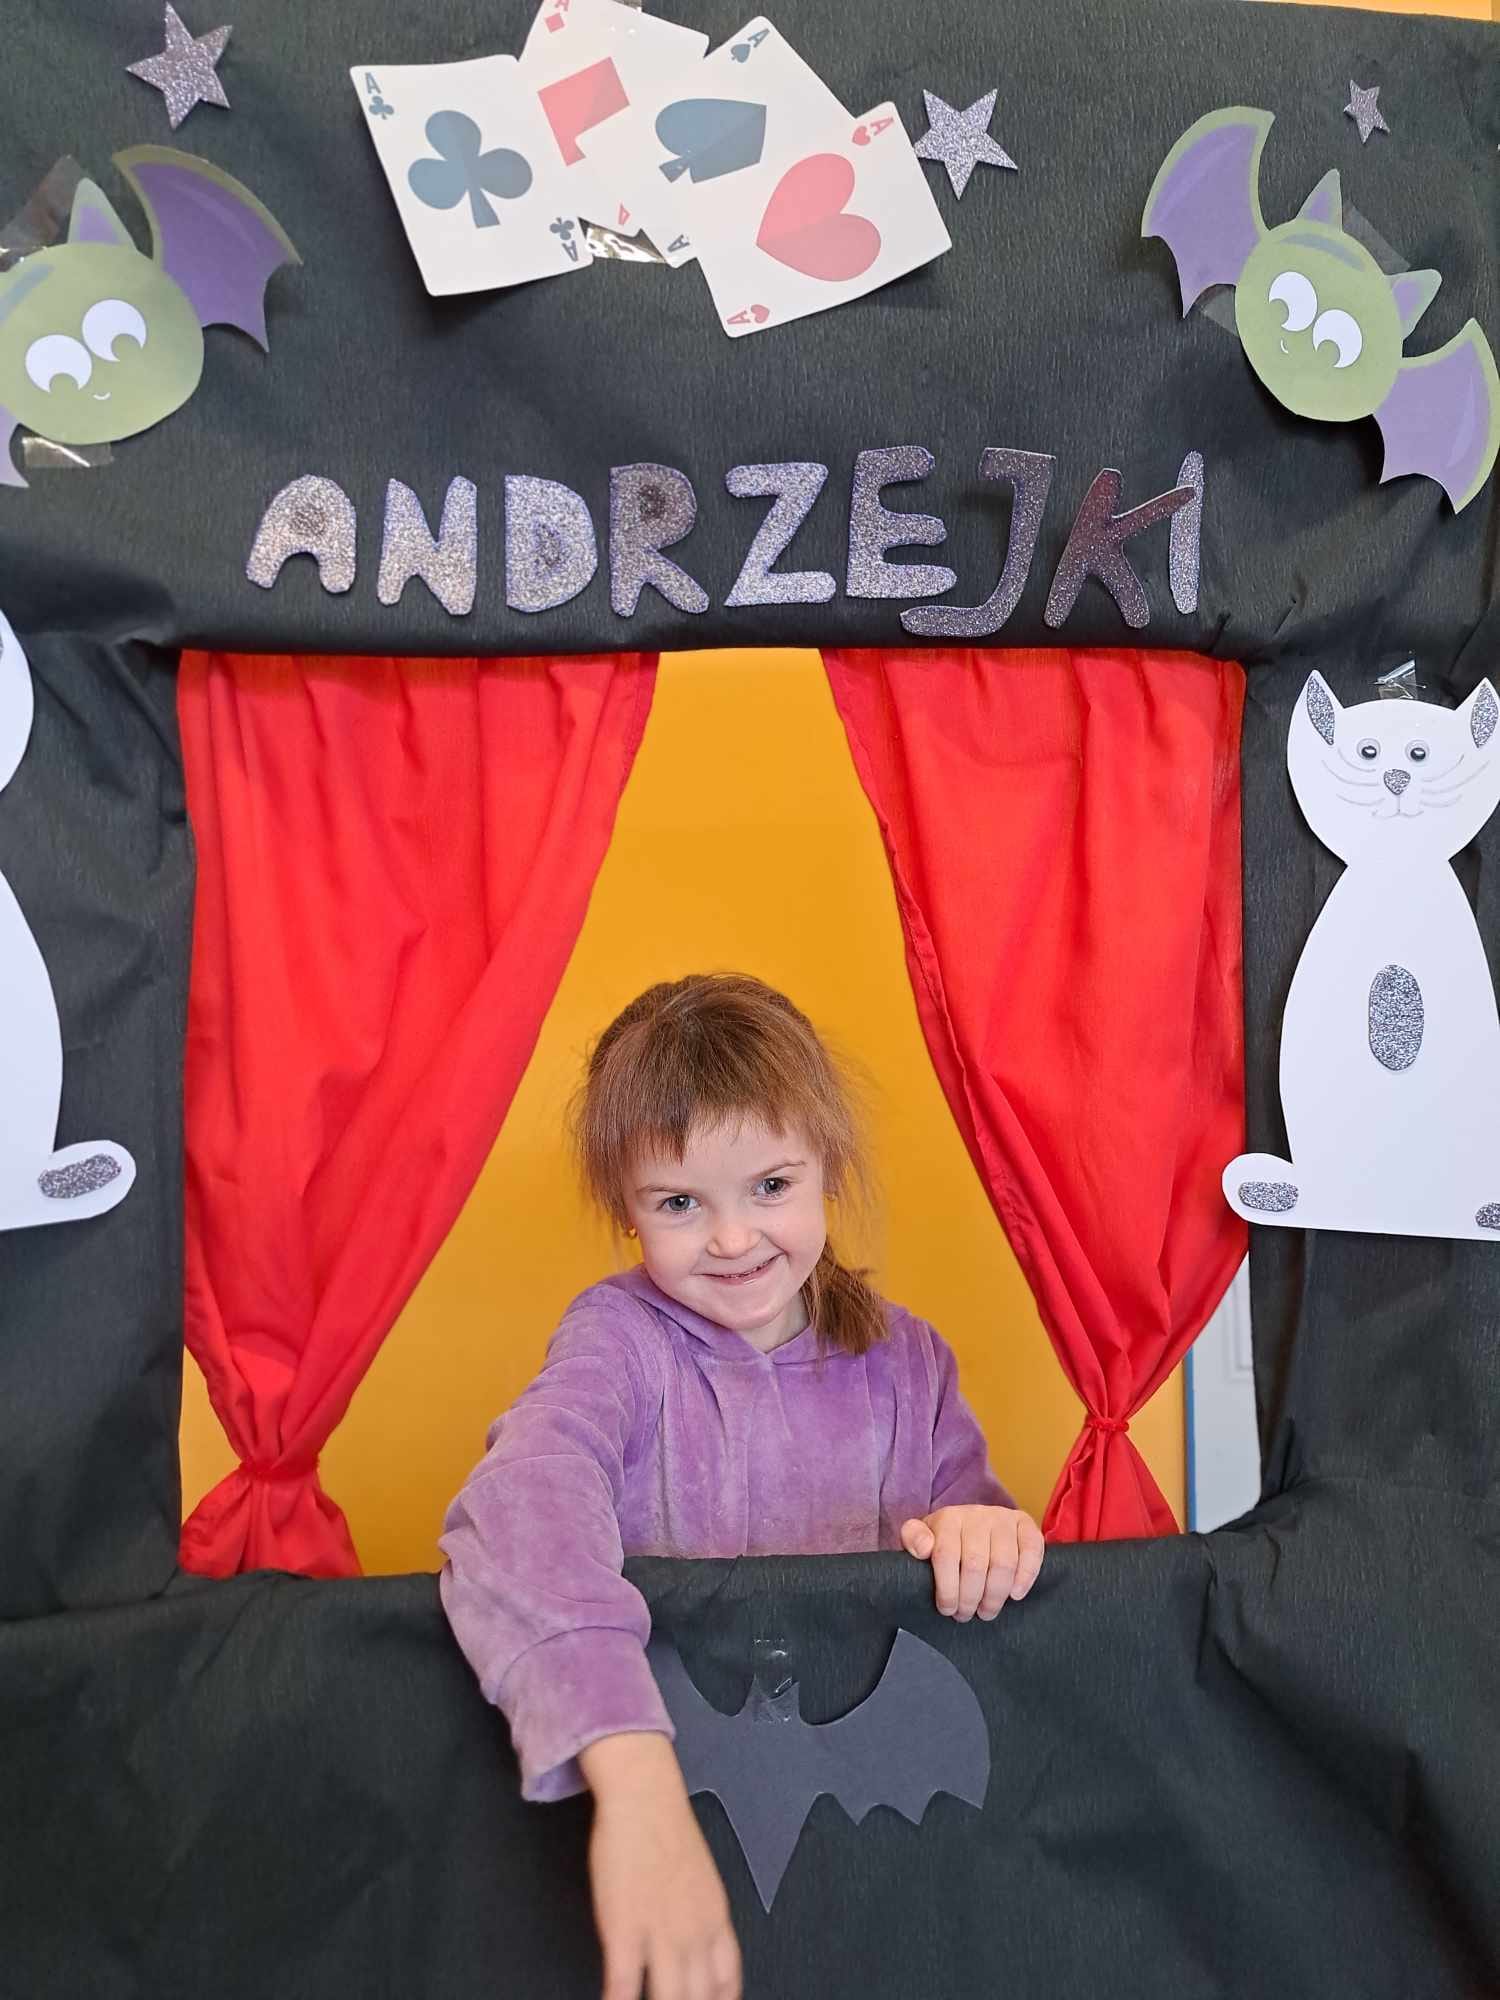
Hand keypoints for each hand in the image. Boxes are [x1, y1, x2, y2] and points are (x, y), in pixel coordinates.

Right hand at [579, 1733, 741, 1999]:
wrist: (644, 1795)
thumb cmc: (666, 1829)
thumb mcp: (699, 1878)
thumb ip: (701, 1918)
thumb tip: (696, 1949)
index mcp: (715, 1920)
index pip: (727, 1983)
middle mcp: (694, 1934)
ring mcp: (660, 1934)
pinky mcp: (624, 1929)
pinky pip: (623, 1986)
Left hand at [900, 1505, 1044, 1621]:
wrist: (972, 1524)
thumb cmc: (945, 1540)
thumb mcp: (921, 1538)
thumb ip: (913, 1539)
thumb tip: (924, 1548)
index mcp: (948, 1518)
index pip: (945, 1555)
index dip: (947, 1589)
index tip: (947, 1609)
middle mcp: (977, 1514)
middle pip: (976, 1564)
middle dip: (970, 1598)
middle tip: (966, 1615)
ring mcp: (1003, 1518)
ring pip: (1004, 1562)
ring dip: (995, 1595)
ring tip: (986, 1611)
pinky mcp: (1025, 1525)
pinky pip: (1032, 1550)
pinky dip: (1026, 1576)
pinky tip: (1015, 1595)